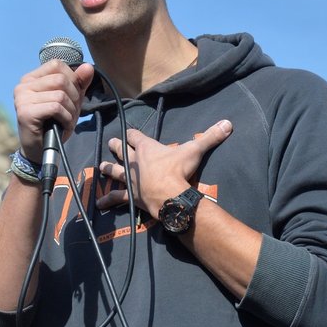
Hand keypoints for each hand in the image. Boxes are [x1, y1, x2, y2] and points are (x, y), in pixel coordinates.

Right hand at [13, 60, 95, 161]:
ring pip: (60, 94)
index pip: (57, 65)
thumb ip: (79, 82)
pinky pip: (56, 108)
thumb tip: (88, 67)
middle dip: (74, 97)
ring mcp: (22, 99)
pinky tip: (63, 126)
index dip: (72, 79)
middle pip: (60, 79)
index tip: (72, 96)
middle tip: (71, 112)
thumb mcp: (69, 100)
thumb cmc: (53, 123)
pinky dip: (66, 118)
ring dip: (71, 110)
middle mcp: (23, 86)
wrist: (39, 150)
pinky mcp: (25, 113)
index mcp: (31, 78)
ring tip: (67, 120)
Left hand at [96, 120, 232, 216]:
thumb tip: (228, 123)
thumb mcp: (195, 150)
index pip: (135, 136)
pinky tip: (98, 204)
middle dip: (116, 146)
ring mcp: (131, 179)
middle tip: (111, 143)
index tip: (129, 131)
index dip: (132, 133)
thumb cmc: (179, 169)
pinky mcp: (131, 196)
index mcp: (147, 148)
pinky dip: (108, 201)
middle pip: (121, 150)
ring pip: (115, 171)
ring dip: (108, 169)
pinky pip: (117, 197)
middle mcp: (135, 162)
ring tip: (100, 167)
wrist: (169, 194)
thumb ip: (210, 136)